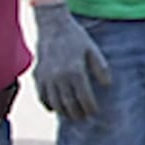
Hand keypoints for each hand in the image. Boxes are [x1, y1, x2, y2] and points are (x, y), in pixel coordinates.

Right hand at [32, 2, 110, 119]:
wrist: (53, 26)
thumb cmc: (76, 37)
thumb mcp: (93, 50)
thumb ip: (101, 68)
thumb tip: (107, 85)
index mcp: (76, 71)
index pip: (84, 97)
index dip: (90, 108)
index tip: (94, 112)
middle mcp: (60, 77)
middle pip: (69, 104)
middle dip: (78, 113)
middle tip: (84, 118)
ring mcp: (46, 78)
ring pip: (55, 103)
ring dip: (64, 112)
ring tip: (72, 116)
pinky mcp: (37, 75)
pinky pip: (42, 96)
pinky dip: (49, 104)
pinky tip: (55, 108)